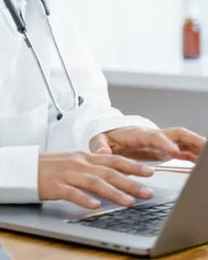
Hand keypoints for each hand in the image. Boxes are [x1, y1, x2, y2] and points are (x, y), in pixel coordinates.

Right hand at [38, 151, 153, 208]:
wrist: (21, 166)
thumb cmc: (47, 167)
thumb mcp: (71, 162)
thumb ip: (90, 168)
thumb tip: (110, 176)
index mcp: (83, 157)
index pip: (113, 159)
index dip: (132, 165)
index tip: (149, 172)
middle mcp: (78, 163)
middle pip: (108, 172)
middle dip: (131, 181)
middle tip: (148, 191)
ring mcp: (67, 174)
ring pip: (94, 182)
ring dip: (114, 192)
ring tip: (129, 202)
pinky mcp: (55, 186)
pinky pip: (72, 193)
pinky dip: (84, 200)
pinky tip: (95, 206)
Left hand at [90, 126, 205, 161]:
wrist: (110, 133)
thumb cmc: (106, 136)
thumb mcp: (98, 140)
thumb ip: (99, 146)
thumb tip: (102, 153)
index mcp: (138, 133)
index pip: (154, 136)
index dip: (164, 142)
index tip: (173, 151)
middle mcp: (153, 135)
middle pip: (177, 133)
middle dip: (192, 139)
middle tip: (205, 149)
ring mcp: (162, 141)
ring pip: (184, 140)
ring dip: (198, 145)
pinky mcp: (165, 149)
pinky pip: (184, 150)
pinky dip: (195, 154)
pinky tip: (203, 162)